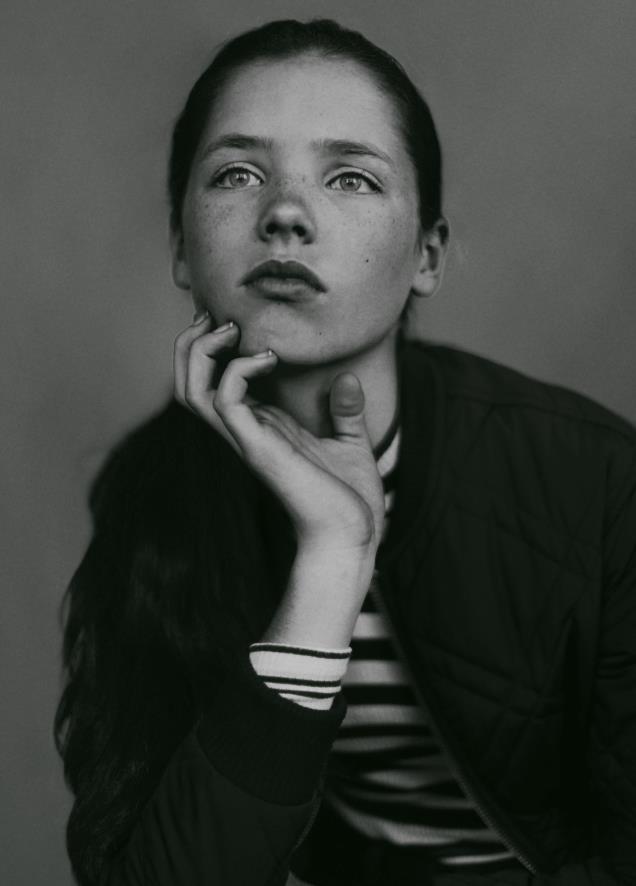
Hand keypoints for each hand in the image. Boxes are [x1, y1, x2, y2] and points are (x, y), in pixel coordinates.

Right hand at [173, 313, 385, 549]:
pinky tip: (268, 358)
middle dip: (191, 344)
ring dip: (201, 351)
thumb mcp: (350, 443)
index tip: (232, 320)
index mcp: (261, 428)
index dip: (209, 348)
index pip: (213, 384)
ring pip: (192, 392)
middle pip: (187, 384)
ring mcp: (248, 441)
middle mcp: (245, 432)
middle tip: (215, 317)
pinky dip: (238, 369)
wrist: (354, 535)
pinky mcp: (259, 449)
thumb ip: (346, 411)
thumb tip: (348, 378)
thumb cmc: (350, 499)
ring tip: (230, 328)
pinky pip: (226, 401)